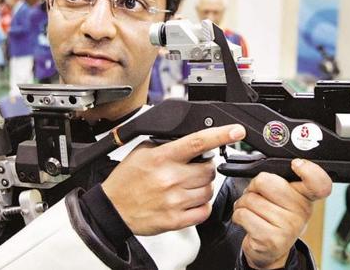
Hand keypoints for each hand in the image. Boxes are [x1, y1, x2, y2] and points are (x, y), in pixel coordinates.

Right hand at [102, 124, 245, 235]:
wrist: (112, 209)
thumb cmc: (126, 180)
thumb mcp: (143, 152)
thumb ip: (168, 145)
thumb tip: (194, 141)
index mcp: (162, 157)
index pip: (197, 142)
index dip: (221, 135)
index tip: (236, 130)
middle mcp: (170, 178)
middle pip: (209, 169)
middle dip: (205, 168)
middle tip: (191, 170)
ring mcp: (174, 200)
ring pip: (209, 190)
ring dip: (203, 187)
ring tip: (186, 187)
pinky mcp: (175, 219)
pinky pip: (204, 211)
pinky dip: (201, 206)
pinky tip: (189, 201)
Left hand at [233, 159, 331, 268]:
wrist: (270, 251)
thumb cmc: (275, 218)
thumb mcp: (284, 199)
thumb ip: (281, 180)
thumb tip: (266, 167)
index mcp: (305, 197)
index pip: (319, 182)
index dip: (309, 170)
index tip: (297, 164)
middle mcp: (301, 212)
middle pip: (265, 181)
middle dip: (253, 186)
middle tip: (257, 195)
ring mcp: (288, 227)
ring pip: (250, 199)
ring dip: (243, 203)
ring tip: (252, 211)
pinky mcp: (271, 239)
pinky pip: (243, 214)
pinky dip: (238, 215)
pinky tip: (247, 222)